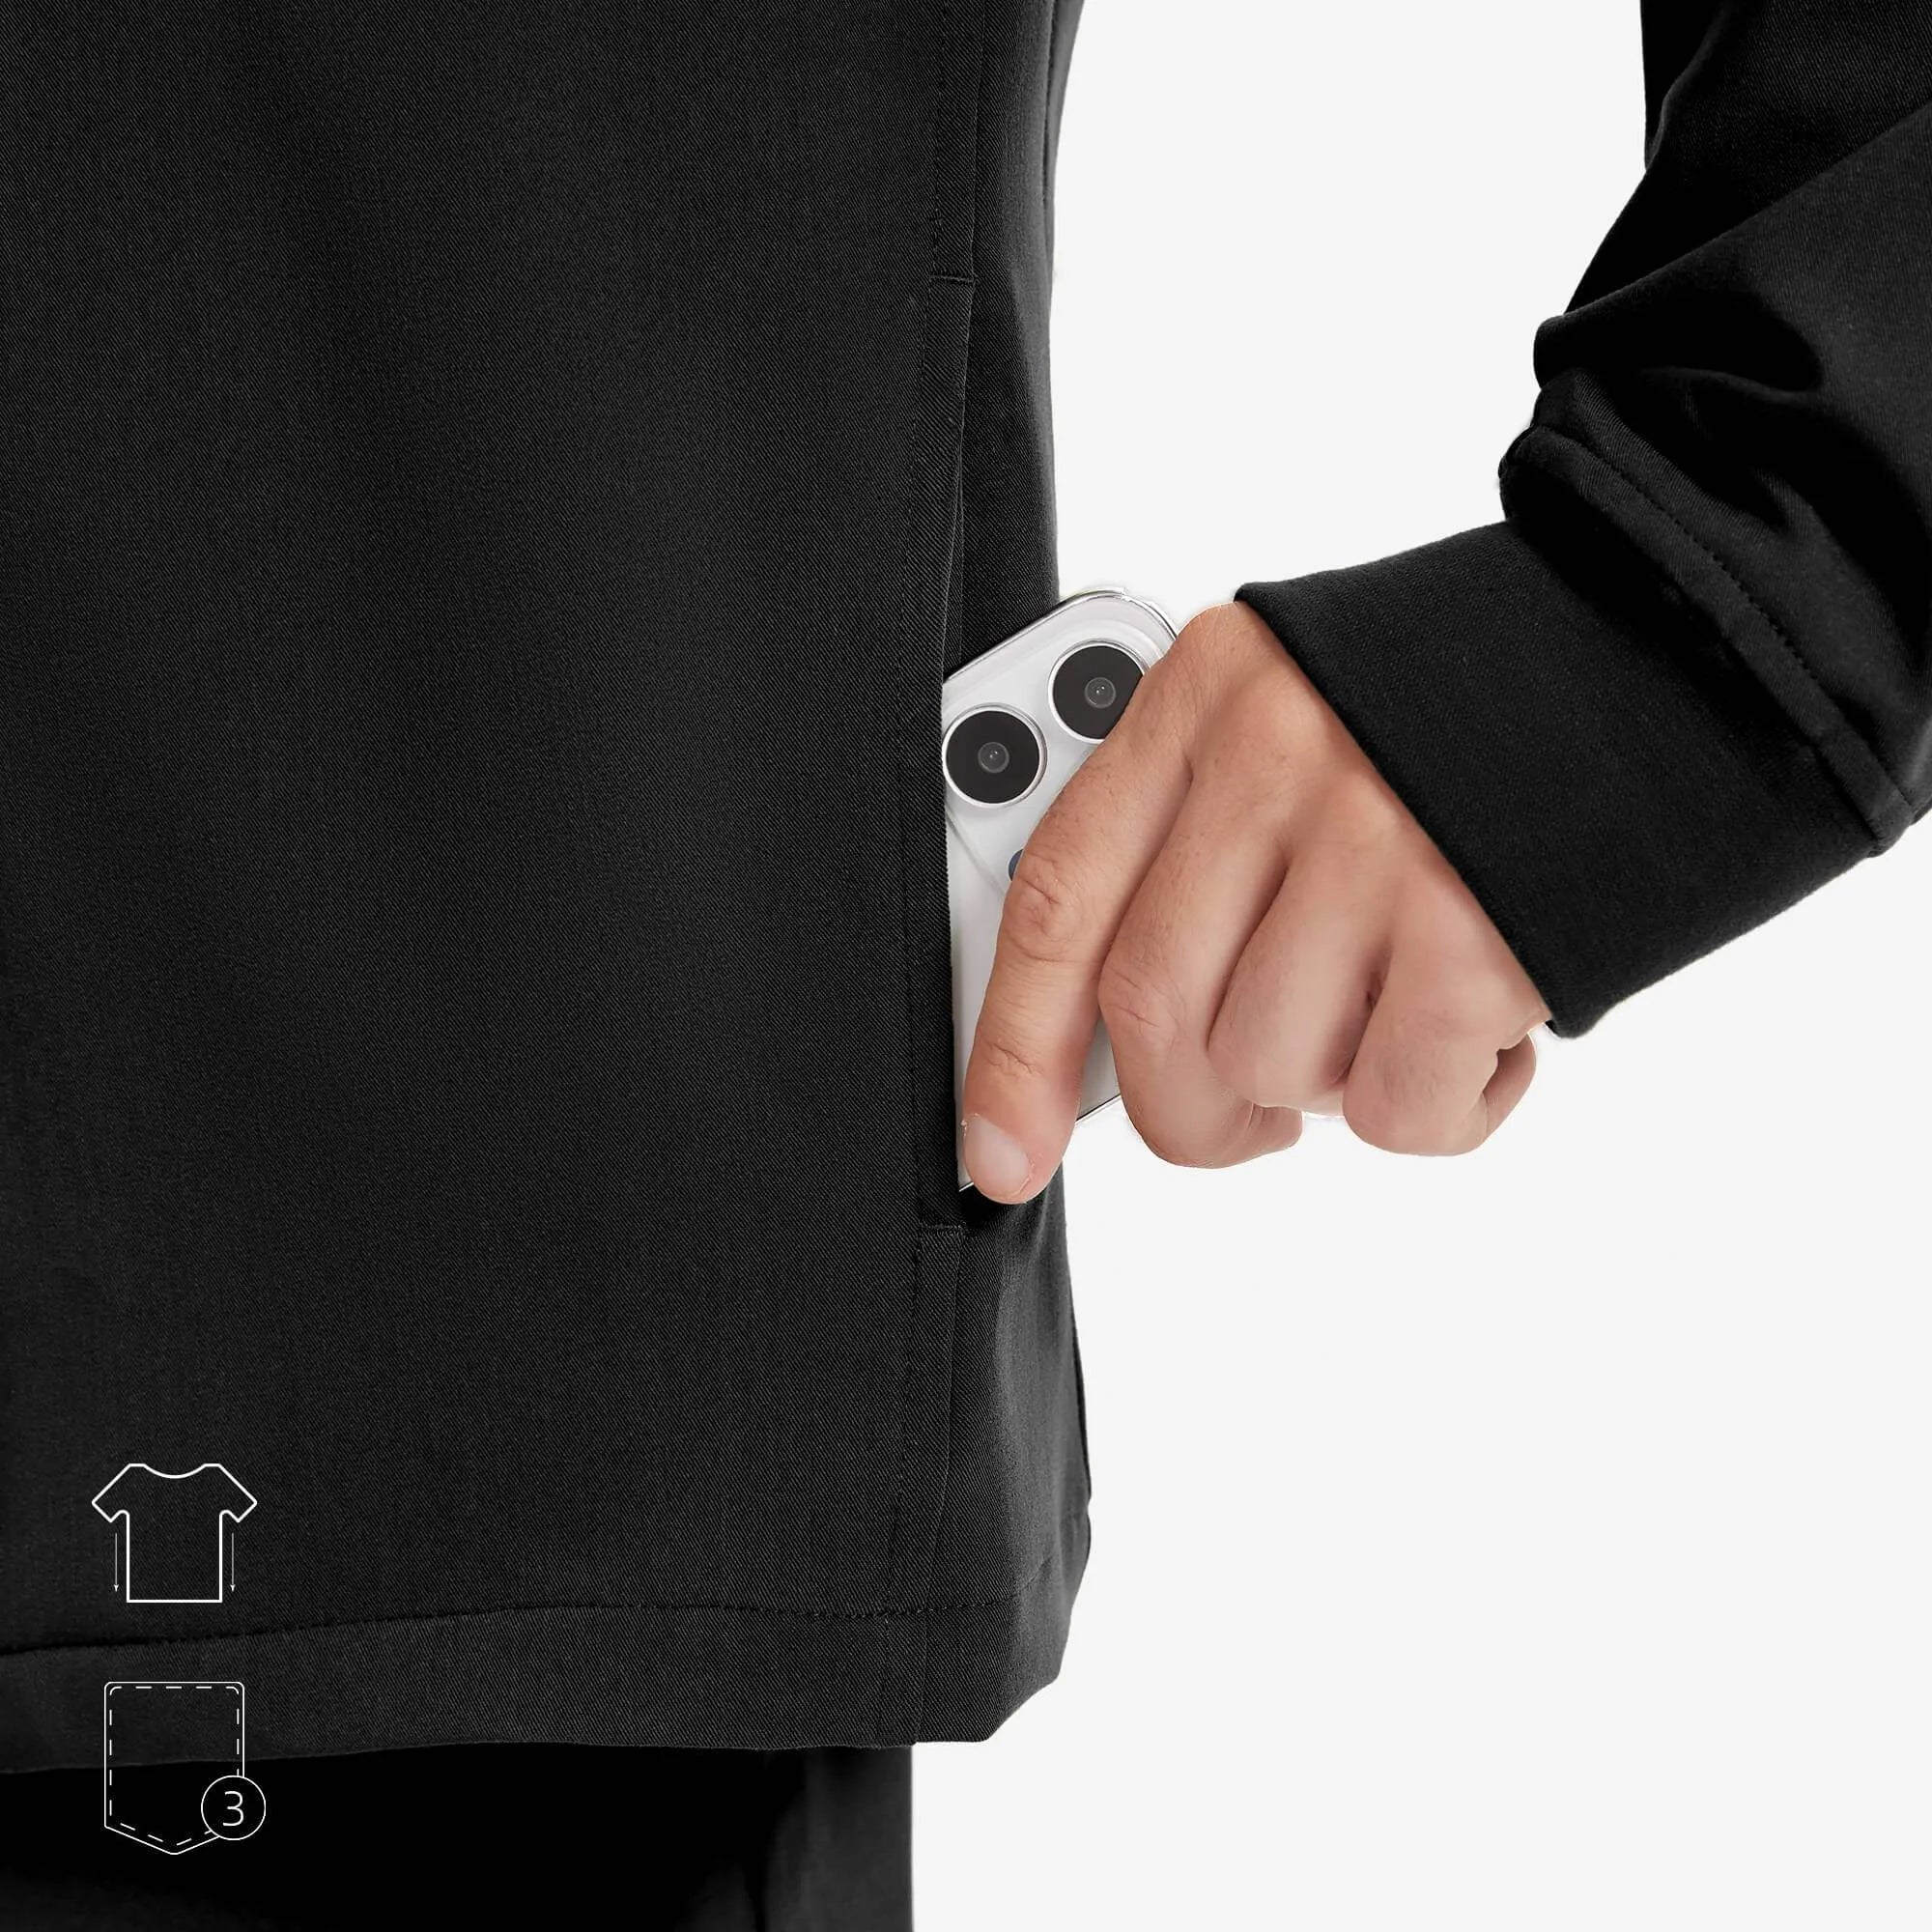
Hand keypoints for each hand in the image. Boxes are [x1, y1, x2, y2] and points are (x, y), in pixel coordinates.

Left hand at [960, 601, 1550, 1200]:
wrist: (1677, 648)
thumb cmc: (1465, 718)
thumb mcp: (1296, 722)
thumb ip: (1194, 844)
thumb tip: (1106, 1040)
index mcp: (1208, 698)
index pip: (1060, 893)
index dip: (1010, 1045)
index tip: (1000, 1151)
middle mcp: (1281, 758)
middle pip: (1152, 1011)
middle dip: (1186, 1109)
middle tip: (1245, 1113)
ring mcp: (1379, 841)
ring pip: (1268, 1067)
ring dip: (1328, 1086)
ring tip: (1401, 1005)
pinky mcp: (1479, 931)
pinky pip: (1397, 1113)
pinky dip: (1437, 1110)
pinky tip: (1481, 1029)